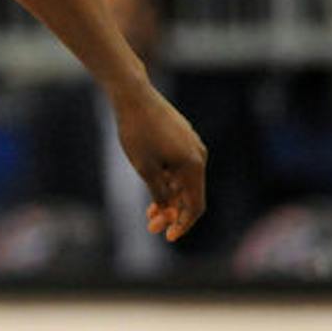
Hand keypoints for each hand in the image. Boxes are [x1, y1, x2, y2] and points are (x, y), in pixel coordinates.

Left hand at [111, 82, 206, 242]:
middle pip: (189, 193)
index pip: (196, 205)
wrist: (132, 94)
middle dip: (172, 212)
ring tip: (150, 210)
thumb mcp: (145, 169)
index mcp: (194, 164)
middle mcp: (199, 154)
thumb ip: (160, 193)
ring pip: (183, 179)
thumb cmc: (137, 131)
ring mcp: (191, 143)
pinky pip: (179, 164)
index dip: (183, 224)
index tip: (167, 236)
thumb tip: (169, 212)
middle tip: (150, 225)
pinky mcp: (182, 135)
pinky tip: (154, 185)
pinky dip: (168, 179)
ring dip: (168, 196)